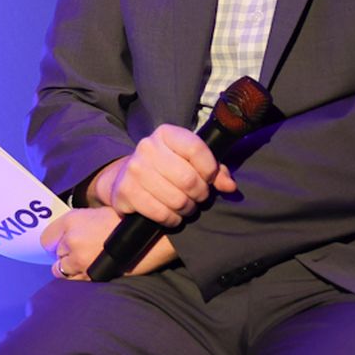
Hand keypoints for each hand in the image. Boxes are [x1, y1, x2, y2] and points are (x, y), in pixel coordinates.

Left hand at [41, 209, 178, 280]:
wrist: (147, 234)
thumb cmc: (124, 221)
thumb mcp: (95, 213)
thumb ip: (76, 225)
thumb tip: (66, 237)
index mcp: (71, 220)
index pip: (46, 239)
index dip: (54, 244)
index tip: (61, 245)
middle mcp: (71, 239)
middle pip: (55, 256)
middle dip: (64, 257)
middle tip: (80, 254)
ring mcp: (80, 259)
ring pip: (62, 271)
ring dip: (71, 270)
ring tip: (87, 263)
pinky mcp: (91, 275)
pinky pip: (76, 281)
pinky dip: (82, 278)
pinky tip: (93, 270)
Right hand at [90, 124, 235, 226]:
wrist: (128, 178)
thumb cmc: (168, 169)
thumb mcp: (191, 162)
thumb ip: (215, 171)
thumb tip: (229, 186)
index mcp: (166, 134)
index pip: (196, 148)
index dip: (209, 169)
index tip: (209, 178)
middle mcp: (147, 147)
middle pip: (188, 179)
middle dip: (200, 194)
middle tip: (198, 197)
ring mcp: (134, 169)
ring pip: (177, 199)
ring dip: (187, 209)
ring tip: (185, 206)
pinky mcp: (126, 191)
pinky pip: (161, 213)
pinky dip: (172, 219)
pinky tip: (171, 215)